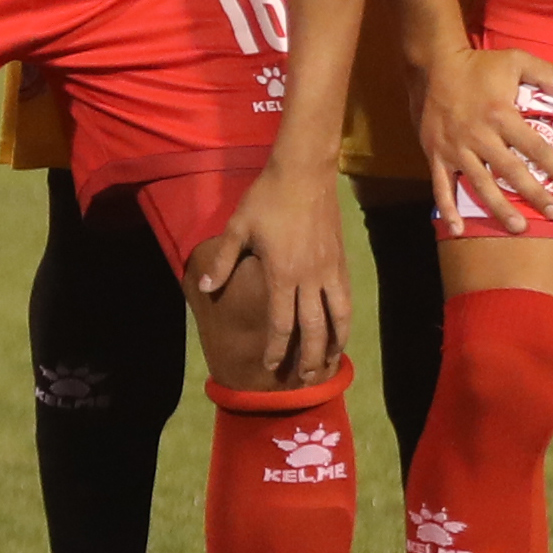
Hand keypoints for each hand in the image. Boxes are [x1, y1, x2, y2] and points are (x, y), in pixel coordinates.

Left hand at [184, 160, 355, 389]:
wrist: (304, 173)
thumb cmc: (267, 199)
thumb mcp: (238, 227)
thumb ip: (223, 261)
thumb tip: (206, 289)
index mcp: (282, 274)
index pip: (282, 323)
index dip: (276, 349)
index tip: (269, 366)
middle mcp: (310, 278)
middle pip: (313, 329)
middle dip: (307, 358)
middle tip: (302, 380)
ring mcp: (329, 271)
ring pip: (337, 318)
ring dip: (333, 345)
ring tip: (327, 364)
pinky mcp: (341, 262)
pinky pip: (345, 300)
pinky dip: (345, 321)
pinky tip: (341, 332)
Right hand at [416, 44, 552, 235]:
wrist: (433, 66)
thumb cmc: (479, 65)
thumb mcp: (516, 59)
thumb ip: (545, 73)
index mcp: (501, 115)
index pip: (534, 146)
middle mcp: (479, 137)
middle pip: (511, 172)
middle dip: (535, 194)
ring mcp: (456, 149)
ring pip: (481, 184)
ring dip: (499, 208)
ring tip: (518, 227)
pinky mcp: (436, 155)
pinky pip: (442, 186)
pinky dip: (448, 209)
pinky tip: (458, 229)